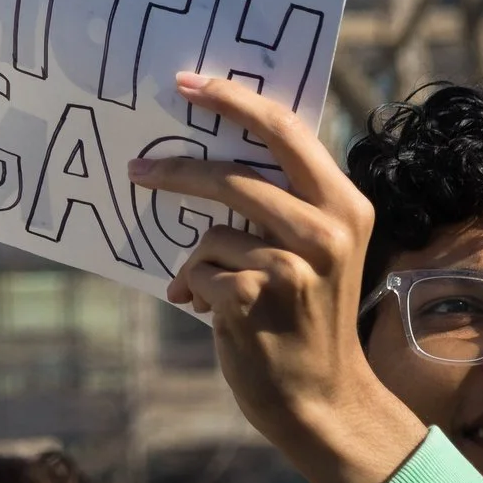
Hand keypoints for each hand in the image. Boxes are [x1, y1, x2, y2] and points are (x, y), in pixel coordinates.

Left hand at [127, 72, 425, 482]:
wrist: (321, 399)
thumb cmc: (304, 315)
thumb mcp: (315, 249)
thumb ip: (282, 200)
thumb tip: (210, 145)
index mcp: (345, 204)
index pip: (285, 130)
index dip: (233, 99)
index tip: (189, 83)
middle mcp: (328, 229)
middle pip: (234, 175)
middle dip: (178, 171)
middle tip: (138, 170)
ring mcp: (296, 263)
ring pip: (212, 231)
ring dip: (200, 261)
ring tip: (211, 287)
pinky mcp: (258, 295)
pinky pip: (198, 270)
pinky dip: (193, 288)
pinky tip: (211, 311)